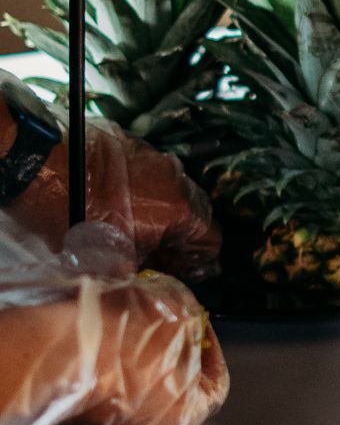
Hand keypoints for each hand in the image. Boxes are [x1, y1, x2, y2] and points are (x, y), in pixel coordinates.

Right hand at [0, 271, 228, 424]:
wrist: (54, 360)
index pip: (215, 385)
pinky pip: (100, 404)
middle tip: (158, 324)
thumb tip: (185, 316)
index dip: (209, 349)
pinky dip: (103, 381)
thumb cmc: (123, 339)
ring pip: (133, 399)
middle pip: (173, 393)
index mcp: (185, 417)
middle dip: (170, 356)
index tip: (197, 324)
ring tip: (123, 331)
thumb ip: (188, 315)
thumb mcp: (173, 308)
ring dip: (134, 367)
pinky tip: (96, 351)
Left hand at [10, 116, 219, 279]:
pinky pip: (149, 173)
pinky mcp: (133, 144)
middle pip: (195, 214)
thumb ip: (144, 272)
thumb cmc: (77, 217)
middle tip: (153, 254)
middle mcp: (176, 178)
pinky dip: (141, 192)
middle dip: (179, 237)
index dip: (195, 263)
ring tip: (130, 228)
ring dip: (159, 213)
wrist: (43, 167)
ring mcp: (155, 157)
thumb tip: (153, 280)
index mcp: (181, 209)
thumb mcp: (113, 261)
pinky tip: (114, 203)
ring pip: (172, 192)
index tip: (174, 271)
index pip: (211, 241)